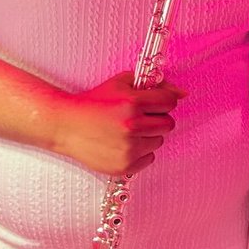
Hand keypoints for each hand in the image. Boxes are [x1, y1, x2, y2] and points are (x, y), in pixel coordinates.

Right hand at [52, 70, 183, 175]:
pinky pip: (149, 158)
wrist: (66, 126)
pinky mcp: (124, 165)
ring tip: (128, 131)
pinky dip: (141, 152)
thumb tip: (182, 92)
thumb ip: (154, 84)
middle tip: (140, 117)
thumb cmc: (93, 103)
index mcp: (132, 103)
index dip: (163, 100)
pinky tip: (124, 144)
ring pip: (159, 141)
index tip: (154, 103)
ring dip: (149, 136)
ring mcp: (128, 148)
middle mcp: (132, 126)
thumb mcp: (121, 83)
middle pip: (168, 123)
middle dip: (157, 118)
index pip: (170, 101)